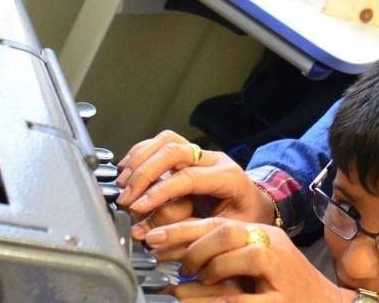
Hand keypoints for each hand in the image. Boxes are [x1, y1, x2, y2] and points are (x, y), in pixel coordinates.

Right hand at [116, 131, 273, 239]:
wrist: (255, 207)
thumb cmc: (243, 221)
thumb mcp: (225, 232)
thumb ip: (191, 233)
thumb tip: (153, 237)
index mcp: (229, 177)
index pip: (189, 177)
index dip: (160, 191)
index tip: (139, 206)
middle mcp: (214, 160)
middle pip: (175, 150)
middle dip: (145, 173)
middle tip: (127, 198)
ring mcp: (201, 154)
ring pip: (167, 140)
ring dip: (140, 159)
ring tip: (123, 183)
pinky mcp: (189, 154)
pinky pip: (162, 143)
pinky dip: (141, 153)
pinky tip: (127, 169)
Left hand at [148, 218, 345, 302]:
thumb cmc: (287, 287)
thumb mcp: (259, 263)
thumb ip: (227, 256)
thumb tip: (179, 259)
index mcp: (264, 234)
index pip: (218, 224)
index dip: (182, 230)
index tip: (153, 237)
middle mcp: (273, 246)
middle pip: (225, 233)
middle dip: (192, 249)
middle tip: (178, 267)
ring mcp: (279, 273)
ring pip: (233, 261)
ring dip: (206, 274)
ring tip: (188, 288)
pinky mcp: (279, 302)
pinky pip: (237, 301)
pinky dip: (213, 302)